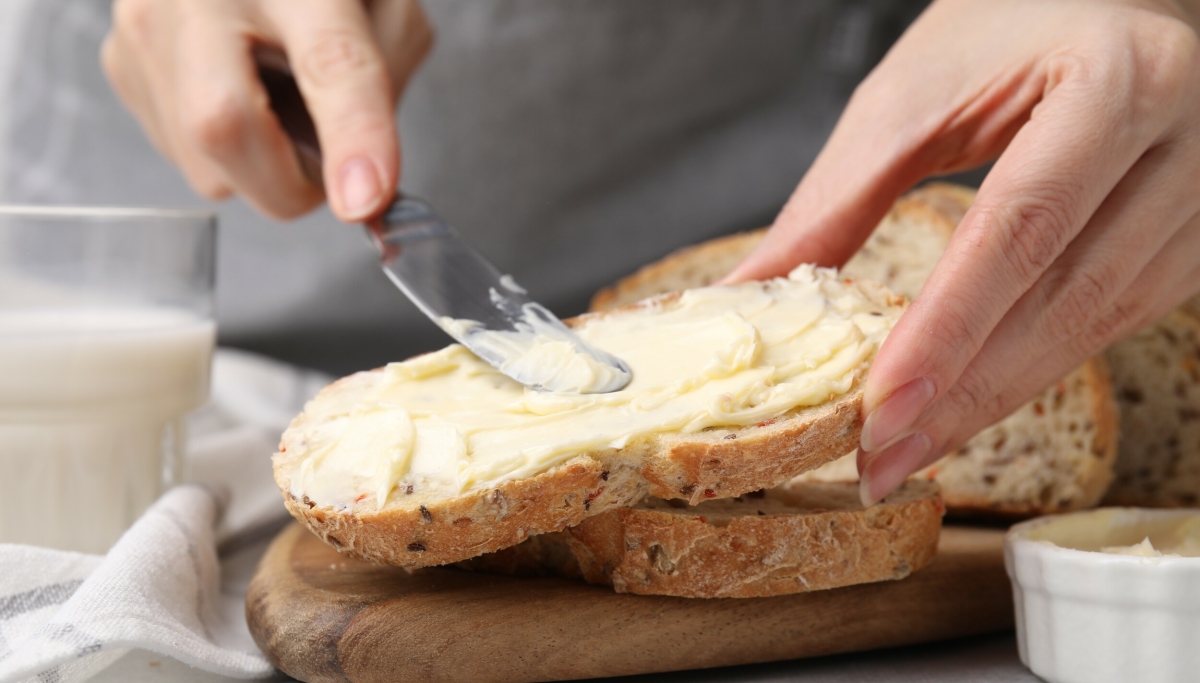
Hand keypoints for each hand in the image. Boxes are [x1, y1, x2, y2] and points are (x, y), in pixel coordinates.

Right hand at [102, 0, 431, 220]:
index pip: (327, 61)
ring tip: (282, 105)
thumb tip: (363, 190)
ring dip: (262, 168)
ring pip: (203, 164)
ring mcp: (144, 28)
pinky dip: (228, 156)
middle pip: (223, 126)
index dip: (352, 135)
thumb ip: (382, 92)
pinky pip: (183, 156)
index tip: (365, 199)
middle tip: (330, 164)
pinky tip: (245, 100)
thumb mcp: (386, 17)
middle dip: (290, 179)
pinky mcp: (120, 64)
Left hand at [723, 0, 1199, 504]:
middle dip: (965, 392)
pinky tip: (970, 404)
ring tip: (910, 451)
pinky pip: (1113, 319)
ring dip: (996, 398)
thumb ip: (836, 199)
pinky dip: (1032, 368)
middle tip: (881, 459)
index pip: (1020, 228)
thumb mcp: (910, 96)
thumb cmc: (1009, 27)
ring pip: (1097, 324)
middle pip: (1067, 295)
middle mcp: (1186, 142)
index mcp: (1115, 83)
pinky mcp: (1197, 235)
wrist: (1110, 0)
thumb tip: (749, 292)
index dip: (948, 328)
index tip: (881, 408)